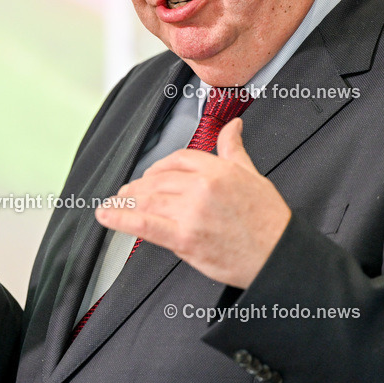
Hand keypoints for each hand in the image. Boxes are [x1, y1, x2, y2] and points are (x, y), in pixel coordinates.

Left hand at [95, 118, 289, 287]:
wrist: (278, 255)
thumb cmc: (268, 220)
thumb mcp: (253, 175)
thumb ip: (234, 150)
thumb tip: (232, 127)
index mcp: (217, 170)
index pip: (176, 160)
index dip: (159, 167)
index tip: (151, 176)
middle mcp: (202, 187)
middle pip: (157, 179)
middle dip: (139, 186)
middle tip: (128, 192)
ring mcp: (191, 213)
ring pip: (148, 200)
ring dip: (126, 201)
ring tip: (114, 203)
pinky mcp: (185, 238)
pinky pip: (144, 225)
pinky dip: (120, 219)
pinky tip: (106, 215)